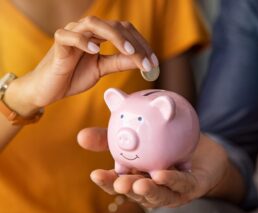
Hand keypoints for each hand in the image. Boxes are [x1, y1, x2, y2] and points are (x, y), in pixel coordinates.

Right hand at [6, 16, 158, 115]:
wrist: (49, 89)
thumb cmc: (74, 76)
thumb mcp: (101, 69)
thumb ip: (119, 62)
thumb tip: (141, 61)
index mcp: (100, 36)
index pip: (125, 31)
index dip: (141, 44)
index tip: (154, 63)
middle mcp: (88, 30)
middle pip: (115, 26)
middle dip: (134, 43)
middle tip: (147, 62)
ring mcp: (72, 34)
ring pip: (94, 24)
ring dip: (115, 37)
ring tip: (128, 52)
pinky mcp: (58, 43)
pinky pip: (68, 36)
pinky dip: (82, 41)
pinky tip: (95, 51)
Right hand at [78, 128, 231, 207]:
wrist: (198, 145)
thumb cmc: (164, 144)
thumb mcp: (137, 137)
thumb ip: (111, 137)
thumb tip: (81, 136)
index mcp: (136, 176)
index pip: (118, 182)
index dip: (107, 181)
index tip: (95, 174)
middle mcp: (151, 186)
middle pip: (135, 192)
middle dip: (126, 189)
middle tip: (118, 182)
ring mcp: (171, 190)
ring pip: (158, 195)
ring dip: (148, 191)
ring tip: (137, 184)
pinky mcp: (190, 187)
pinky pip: (181, 185)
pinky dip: (172, 180)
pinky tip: (162, 174)